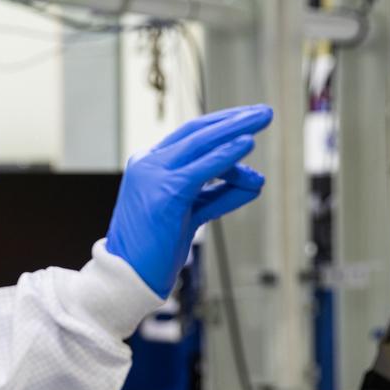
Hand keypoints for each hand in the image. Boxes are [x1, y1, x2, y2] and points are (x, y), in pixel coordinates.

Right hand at [106, 105, 272, 295]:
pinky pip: (203, 168)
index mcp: (148, 166)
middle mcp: (148, 164)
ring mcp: (154, 176)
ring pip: (201, 142)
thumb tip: (255, 180)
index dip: (221, 124)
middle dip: (233, 119)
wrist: (126, 278)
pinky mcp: (167, 193)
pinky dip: (227, 154)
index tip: (246, 120)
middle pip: (196, 131)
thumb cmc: (155, 250)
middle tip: (263, 112)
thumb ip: (218, 195)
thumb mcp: (189, 214)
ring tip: (261, 120)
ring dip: (236, 129)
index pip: (188, 135)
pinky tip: (246, 145)